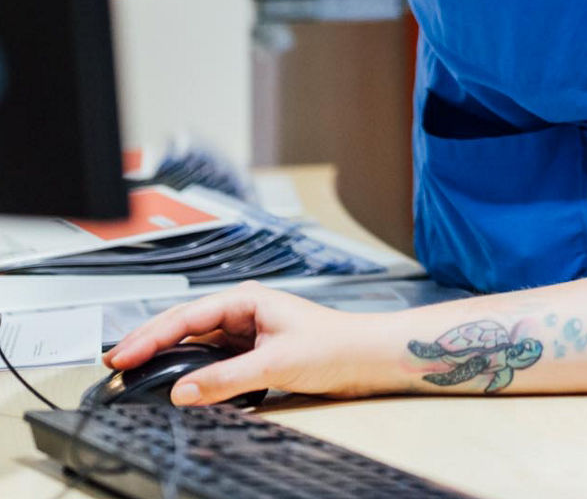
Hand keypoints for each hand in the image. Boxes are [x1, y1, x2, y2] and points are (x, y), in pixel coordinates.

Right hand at [105, 282, 389, 403]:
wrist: (364, 357)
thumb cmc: (334, 345)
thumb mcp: (276, 363)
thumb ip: (227, 379)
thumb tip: (182, 392)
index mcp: (248, 300)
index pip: (188, 316)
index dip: (151, 336)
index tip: (123, 356)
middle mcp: (244, 312)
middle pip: (185, 325)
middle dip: (148, 342)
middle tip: (115, 364)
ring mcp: (246, 332)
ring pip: (195, 343)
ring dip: (166, 355)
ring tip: (134, 373)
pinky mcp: (251, 353)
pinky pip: (210, 360)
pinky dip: (188, 369)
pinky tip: (173, 380)